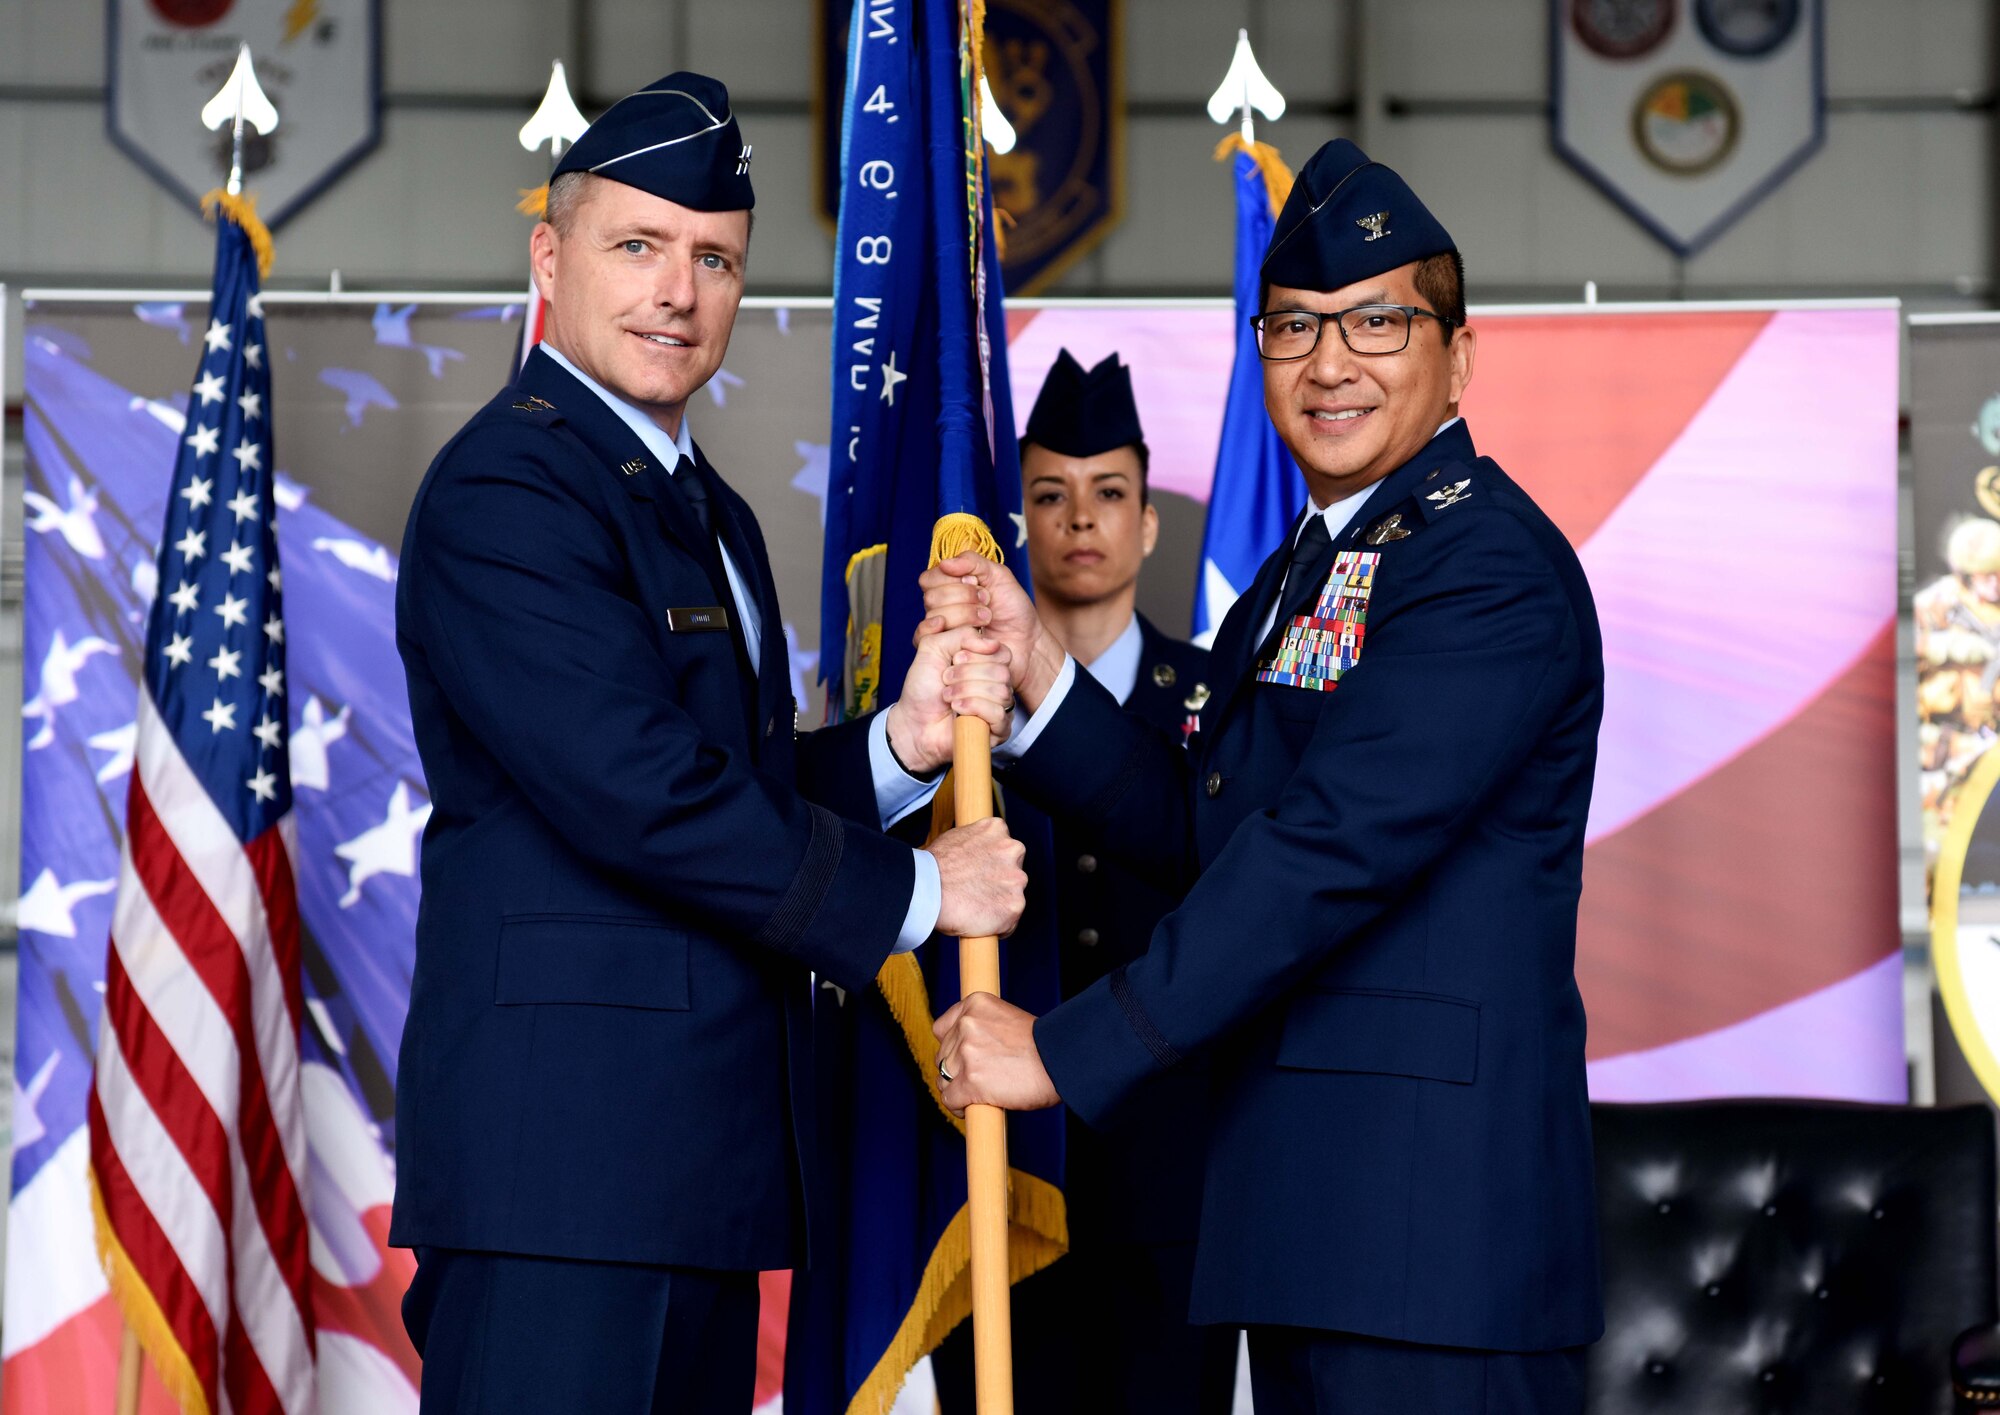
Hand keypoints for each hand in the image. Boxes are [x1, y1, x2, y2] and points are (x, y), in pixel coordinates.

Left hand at [884, 625, 1012, 775]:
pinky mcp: (999, 730)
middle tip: (946, 681)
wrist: (913, 721)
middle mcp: (997, 684)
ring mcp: (1000, 707)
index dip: (977, 654)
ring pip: (1000, 692)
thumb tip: (991, 643)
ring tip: (948, 697)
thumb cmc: (923, 688)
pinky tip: (958, 710)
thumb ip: (961, 634)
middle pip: (1002, 671)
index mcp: (987, 663)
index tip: (955, 659)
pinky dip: (973, 708)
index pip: (1002, 652)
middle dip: (966, 674)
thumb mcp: (934, 647)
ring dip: (966, 691)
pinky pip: (999, 713)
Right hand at [918, 556, 1065, 711]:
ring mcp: (940, 631)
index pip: (929, 578)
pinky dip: (953, 634)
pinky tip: (974, 634)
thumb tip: (945, 563)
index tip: (977, 583)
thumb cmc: (1013, 609)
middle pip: (931, 598)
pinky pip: (929, 642)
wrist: (1027, 643)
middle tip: (987, 602)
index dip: (953, 580)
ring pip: (935, 618)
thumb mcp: (998, 576)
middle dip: (964, 597)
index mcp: (947, 587)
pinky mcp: (944, 652)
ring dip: (966, 616)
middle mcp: (938, 608)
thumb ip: (973, 562)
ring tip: (987, 619)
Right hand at [925, 817, 1026, 938]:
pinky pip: (1009, 921)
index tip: (981, 875)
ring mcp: (1016, 879)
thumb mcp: (956, 838)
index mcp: (997, 829)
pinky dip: (996, 925)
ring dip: (997, 903)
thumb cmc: (932, 867)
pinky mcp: (1014, 905)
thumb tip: (976, 856)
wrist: (925, 888)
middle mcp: (1013, 850)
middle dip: (998, 883)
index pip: (1005, 848)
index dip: (992, 864)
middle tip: (975, 893)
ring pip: (1012, 896)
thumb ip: (975, 845)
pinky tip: (977, 921)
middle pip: (1013, 871)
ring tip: (972, 908)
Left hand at [933, 993, 1059, 1114]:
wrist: (1061, 1062)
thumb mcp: (1008, 1021)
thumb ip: (983, 1029)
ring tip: (977, 1095)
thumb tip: (964, 1051)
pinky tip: (972, 1107)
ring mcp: (966, 1053)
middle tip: (979, 1080)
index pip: (942, 1028)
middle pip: (942, 1056)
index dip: (951, 1047)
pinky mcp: (970, 1081)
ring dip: (957, 1090)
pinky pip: (949, 1099)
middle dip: (956, 1070)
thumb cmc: (1043, 1047)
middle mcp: (967, 1024)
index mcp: (975, 1004)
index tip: (963, 1058)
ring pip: (943, 1079)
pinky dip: (958, 1107)